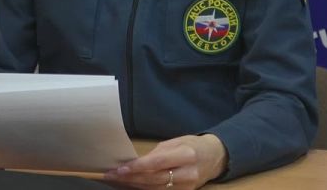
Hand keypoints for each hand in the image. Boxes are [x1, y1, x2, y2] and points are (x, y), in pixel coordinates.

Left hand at [103, 134, 227, 188]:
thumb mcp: (176, 142)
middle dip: (131, 178)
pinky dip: (145, 189)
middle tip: (112, 176)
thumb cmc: (192, 145)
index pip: (157, 163)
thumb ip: (156, 153)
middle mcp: (188, 173)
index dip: (137, 167)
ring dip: (134, 185)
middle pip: (154, 179)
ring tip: (118, 181)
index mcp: (186, 154)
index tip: (120, 169)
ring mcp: (187, 186)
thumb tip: (135, 162)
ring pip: (155, 189)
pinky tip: (133, 185)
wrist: (214, 157)